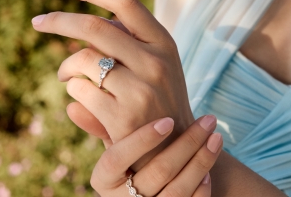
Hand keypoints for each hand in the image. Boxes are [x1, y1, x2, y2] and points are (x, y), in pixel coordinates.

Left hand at [32, 0, 194, 166]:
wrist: (175, 146)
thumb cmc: (159, 99)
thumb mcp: (156, 65)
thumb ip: (127, 44)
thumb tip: (83, 37)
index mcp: (163, 42)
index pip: (125, 2)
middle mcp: (155, 60)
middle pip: (94, 27)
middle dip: (59, 21)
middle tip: (38, 22)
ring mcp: (141, 88)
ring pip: (82, 58)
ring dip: (65, 66)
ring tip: (64, 75)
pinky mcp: (124, 116)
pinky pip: (79, 90)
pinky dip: (72, 90)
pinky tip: (80, 98)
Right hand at [91, 115, 222, 196]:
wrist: (144, 195)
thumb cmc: (131, 161)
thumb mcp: (114, 147)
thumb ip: (100, 126)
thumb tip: (73, 103)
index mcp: (103, 179)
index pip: (116, 159)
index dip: (142, 140)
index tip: (169, 120)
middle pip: (157, 172)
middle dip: (188, 143)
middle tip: (210, 120)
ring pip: (176, 191)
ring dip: (201, 162)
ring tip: (217, 137)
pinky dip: (201, 189)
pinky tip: (210, 168)